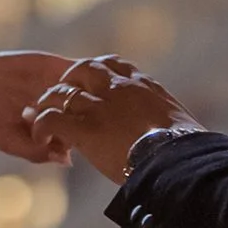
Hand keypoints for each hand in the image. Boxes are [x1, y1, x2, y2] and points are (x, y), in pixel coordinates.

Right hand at [0, 48, 87, 162]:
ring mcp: (58, 85)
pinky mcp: (50, 64)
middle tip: (91, 113)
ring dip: (92, 89)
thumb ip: (37, 152)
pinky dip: (80, 72)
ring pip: (90, 86)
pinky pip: (76, 67)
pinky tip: (68, 81)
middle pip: (95, 109)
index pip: (87, 132)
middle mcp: (62, 108)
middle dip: (98, 111)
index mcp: (57, 130)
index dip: (94, 133)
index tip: (88, 135)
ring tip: (80, 96)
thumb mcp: (12, 143)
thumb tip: (68, 160)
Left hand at [24, 54, 191, 182]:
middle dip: (66, 83)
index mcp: (142, 85)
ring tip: (40, 119)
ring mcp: (100, 107)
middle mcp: (118, 88)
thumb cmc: (187, 154)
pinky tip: (41, 136)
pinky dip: (42, 125)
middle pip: (81, 70)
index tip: (90, 83)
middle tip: (57, 99)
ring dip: (47, 104)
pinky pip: (52, 118)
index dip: (95, 71)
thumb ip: (168, 123)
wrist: (180, 163)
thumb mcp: (181, 128)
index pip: (112, 64)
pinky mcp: (86, 130)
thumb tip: (179, 139)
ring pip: (61, 93)